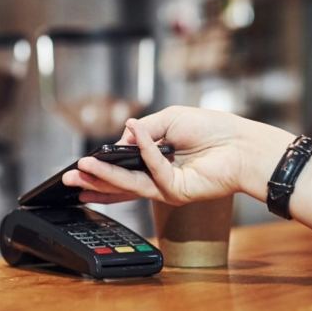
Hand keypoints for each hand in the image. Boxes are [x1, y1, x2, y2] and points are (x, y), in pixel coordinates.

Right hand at [62, 106, 293, 204]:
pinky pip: (154, 171)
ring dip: (105, 176)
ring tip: (83, 169)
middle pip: (119, 183)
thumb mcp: (169, 119)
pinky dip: (144, 151)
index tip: (80, 167)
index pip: (122, 170)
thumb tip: (122, 139)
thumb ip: (142, 130)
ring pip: (129, 185)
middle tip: (70, 178)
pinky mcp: (177, 192)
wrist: (241, 143)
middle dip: (93, 180)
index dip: (101, 170)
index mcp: (155, 160)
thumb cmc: (212, 129)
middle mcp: (158, 177)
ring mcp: (167, 187)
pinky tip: (134, 136)